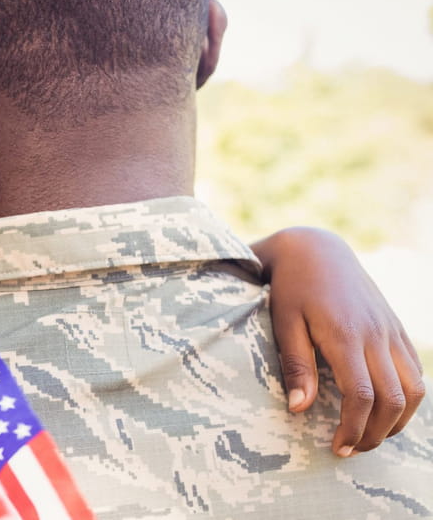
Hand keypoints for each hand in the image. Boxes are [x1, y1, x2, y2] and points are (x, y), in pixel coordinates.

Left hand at [253, 227, 425, 455]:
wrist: (315, 250)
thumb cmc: (291, 288)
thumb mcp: (284, 323)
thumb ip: (295, 365)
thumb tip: (298, 410)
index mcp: (345, 335)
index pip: (362, 395)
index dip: (354, 428)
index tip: (338, 448)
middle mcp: (376, 335)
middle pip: (393, 399)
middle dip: (376, 433)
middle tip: (352, 450)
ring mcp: (391, 331)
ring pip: (415, 389)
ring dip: (398, 420)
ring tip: (371, 436)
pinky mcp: (397, 329)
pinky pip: (416, 371)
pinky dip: (408, 398)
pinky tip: (387, 411)